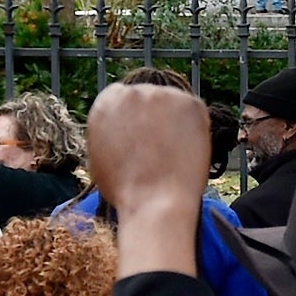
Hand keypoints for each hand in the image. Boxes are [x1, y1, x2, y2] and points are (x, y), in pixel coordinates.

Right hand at [85, 82, 208, 277]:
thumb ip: (111, 133)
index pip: (124, 98)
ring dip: (175, 123)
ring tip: (174, 154)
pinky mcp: (190, 103)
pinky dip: (195, 129)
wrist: (155, 203)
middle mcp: (134, 92)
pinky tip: (188, 150)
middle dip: (155, 118)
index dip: (135, 119)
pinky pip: (194, 113)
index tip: (143, 134)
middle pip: (149, 99)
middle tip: (162, 146)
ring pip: (173, 105)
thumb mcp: (101, 155)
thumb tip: (123, 129)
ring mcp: (164, 95)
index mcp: (107, 101)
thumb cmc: (126, 190)